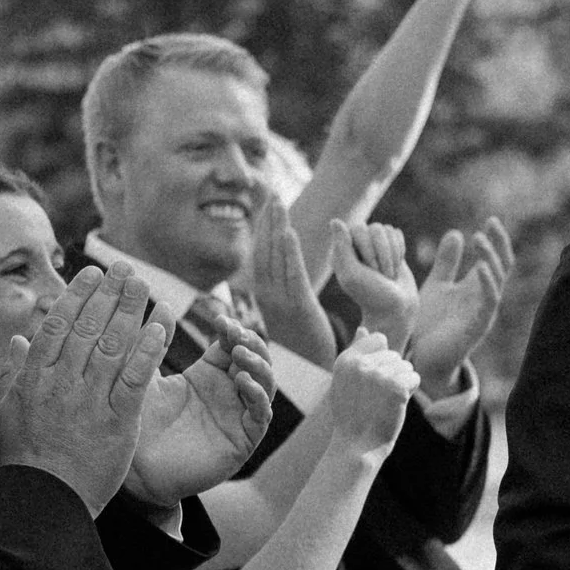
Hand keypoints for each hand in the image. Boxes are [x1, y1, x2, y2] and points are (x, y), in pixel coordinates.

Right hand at [0, 263, 170, 514]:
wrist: (46, 501)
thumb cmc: (27, 461)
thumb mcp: (10, 414)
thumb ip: (17, 375)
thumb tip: (16, 342)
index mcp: (35, 379)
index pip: (57, 326)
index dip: (76, 296)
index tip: (91, 274)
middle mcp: (61, 383)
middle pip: (87, 328)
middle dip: (107, 294)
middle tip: (125, 268)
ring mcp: (89, 401)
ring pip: (111, 346)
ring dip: (130, 311)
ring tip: (144, 286)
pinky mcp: (117, 421)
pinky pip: (134, 379)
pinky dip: (147, 351)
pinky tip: (160, 328)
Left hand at [127, 312, 274, 501]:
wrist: (136, 471)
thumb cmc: (137, 424)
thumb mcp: (143, 376)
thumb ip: (153, 343)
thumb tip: (162, 303)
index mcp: (208, 376)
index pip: (232, 345)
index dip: (232, 330)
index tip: (220, 320)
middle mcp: (228, 394)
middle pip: (256, 359)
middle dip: (250, 343)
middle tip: (235, 334)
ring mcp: (238, 417)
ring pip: (265, 383)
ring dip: (258, 365)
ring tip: (240, 354)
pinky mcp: (243, 441)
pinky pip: (261, 415)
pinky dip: (257, 395)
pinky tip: (243, 382)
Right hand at [245, 198, 337, 367]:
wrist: (309, 374)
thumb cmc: (301, 345)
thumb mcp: (287, 315)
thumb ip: (283, 293)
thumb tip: (280, 274)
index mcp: (264, 296)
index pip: (260, 255)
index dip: (262, 230)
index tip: (267, 207)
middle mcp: (268, 296)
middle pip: (265, 251)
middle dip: (268, 222)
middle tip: (273, 195)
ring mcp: (282, 302)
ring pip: (276, 259)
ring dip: (277, 229)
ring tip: (280, 204)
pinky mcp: (300, 308)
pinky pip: (293, 276)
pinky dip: (290, 254)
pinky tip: (290, 233)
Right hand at [320, 330, 420, 463]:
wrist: (357, 445)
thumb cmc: (352, 415)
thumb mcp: (346, 381)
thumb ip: (356, 352)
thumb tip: (364, 329)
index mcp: (346, 359)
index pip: (379, 339)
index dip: (382, 361)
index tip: (372, 383)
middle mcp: (360, 363)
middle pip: (395, 355)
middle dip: (392, 374)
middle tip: (377, 398)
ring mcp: (378, 374)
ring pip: (406, 366)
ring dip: (402, 384)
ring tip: (385, 402)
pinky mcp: (396, 387)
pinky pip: (414, 378)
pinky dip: (410, 392)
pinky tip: (396, 405)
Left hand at [330, 218, 417, 349]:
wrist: (397, 308)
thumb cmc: (372, 295)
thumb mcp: (353, 275)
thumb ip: (342, 248)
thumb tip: (335, 220)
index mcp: (342, 251)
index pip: (358, 229)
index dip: (369, 248)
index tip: (370, 269)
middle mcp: (356, 244)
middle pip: (375, 228)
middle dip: (383, 252)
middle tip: (381, 274)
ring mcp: (373, 244)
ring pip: (387, 230)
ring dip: (392, 254)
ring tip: (389, 273)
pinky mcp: (389, 246)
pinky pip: (397, 234)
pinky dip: (400, 251)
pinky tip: (396, 265)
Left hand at [405, 219, 512, 391]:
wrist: (422, 356)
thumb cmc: (431, 323)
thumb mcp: (437, 285)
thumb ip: (447, 262)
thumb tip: (456, 233)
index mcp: (476, 287)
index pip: (493, 258)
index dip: (495, 239)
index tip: (491, 219)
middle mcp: (484, 297)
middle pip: (502, 265)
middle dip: (499, 244)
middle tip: (492, 223)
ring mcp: (484, 311)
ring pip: (497, 280)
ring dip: (491, 258)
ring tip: (480, 238)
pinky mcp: (478, 325)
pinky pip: (489, 301)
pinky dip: (488, 283)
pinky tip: (482, 267)